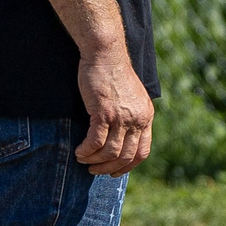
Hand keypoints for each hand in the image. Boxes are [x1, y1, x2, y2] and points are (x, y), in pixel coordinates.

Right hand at [76, 45, 153, 174]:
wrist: (105, 54)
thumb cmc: (113, 74)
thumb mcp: (131, 97)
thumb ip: (130, 117)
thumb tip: (122, 138)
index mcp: (146, 116)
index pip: (142, 152)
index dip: (128, 166)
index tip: (114, 172)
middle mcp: (137, 119)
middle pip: (126, 156)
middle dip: (108, 168)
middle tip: (94, 170)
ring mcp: (122, 117)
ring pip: (110, 152)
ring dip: (94, 160)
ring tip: (83, 159)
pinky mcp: (104, 112)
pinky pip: (96, 141)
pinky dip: (87, 151)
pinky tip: (79, 151)